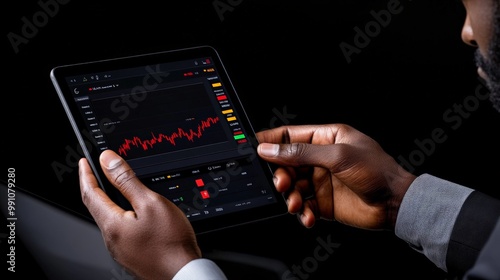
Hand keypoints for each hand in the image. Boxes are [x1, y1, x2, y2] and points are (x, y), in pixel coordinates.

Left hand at [79, 150, 200, 278]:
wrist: (184, 272)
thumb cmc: (170, 242)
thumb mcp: (150, 202)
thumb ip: (127, 180)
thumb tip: (108, 161)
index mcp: (112, 225)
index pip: (90, 194)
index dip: (87, 175)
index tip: (84, 162)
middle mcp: (112, 239)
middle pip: (98, 207)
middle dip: (95, 187)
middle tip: (96, 172)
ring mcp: (122, 249)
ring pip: (110, 219)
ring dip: (110, 201)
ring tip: (116, 188)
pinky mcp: (132, 255)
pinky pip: (121, 230)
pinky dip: (122, 215)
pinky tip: (134, 212)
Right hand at [256, 124, 415, 229]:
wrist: (395, 203)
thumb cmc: (377, 171)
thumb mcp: (337, 156)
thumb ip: (302, 153)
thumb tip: (271, 149)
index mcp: (325, 138)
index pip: (289, 136)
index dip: (270, 141)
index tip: (255, 148)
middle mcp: (320, 159)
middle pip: (286, 163)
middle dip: (280, 174)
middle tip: (282, 182)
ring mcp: (321, 181)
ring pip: (292, 186)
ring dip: (290, 195)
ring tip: (296, 202)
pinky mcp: (322, 202)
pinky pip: (302, 206)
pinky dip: (301, 212)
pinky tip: (307, 215)